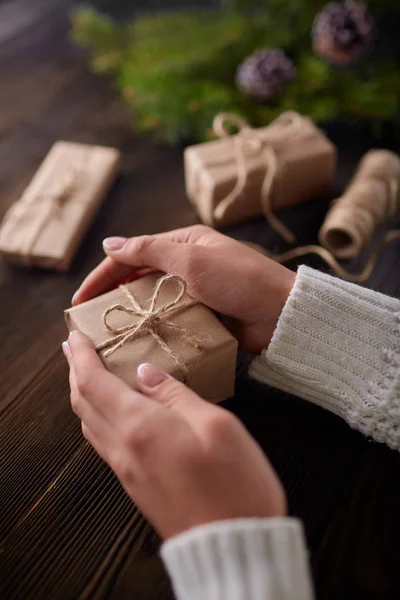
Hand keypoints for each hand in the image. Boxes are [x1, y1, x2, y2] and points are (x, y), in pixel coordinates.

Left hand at [63, 331, 285, 539]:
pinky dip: (97, 417)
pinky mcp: (136, 485)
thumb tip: (146, 373)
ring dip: (83, 395)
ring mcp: (127, 470)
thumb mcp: (216, 424)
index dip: (80, 356)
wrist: (231, 545)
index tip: (74, 335)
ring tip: (88, 374)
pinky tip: (112, 412)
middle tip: (73, 348)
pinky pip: (104, 443)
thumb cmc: (233, 484)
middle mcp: (123, 448)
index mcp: (140, 426)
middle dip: (74, 371)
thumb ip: (176, 395)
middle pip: (83, 403)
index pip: (94, 382)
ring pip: (90, 425)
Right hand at [72, 226, 294, 353]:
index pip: (133, 254)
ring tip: (109, 334)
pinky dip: (155, 329)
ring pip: (154, 303)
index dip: (104, 275)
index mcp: (185, 244)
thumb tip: (110, 243)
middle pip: (140, 279)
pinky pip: (172, 321)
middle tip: (90, 320)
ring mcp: (196, 293)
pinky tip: (139, 342)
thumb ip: (150, 250)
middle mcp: (188, 266)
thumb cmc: (241, 280)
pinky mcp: (204, 316)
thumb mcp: (192, 259)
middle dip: (114, 296)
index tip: (81, 299)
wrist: (282, 314)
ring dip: (133, 315)